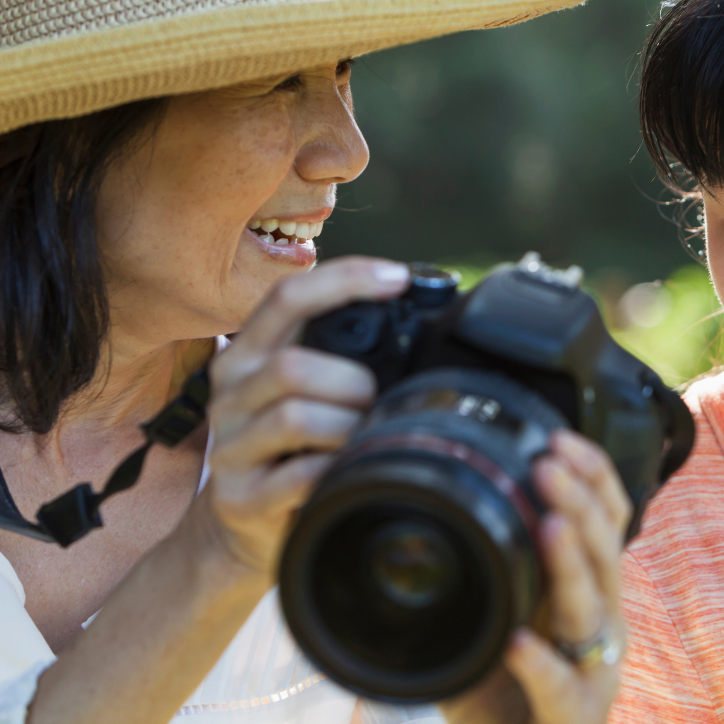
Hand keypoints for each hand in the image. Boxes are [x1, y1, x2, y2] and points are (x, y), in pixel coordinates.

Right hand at [195, 256, 410, 576]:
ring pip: (295, 416)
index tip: (398, 278)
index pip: (288, 298)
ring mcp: (230, 446)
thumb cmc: (290, 446)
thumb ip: (337, 354)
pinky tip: (345, 469)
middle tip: (376, 402)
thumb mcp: (303, 390)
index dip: (345, 280)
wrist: (241, 524)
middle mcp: (230, 393)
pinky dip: (335, 468)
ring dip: (347, 426)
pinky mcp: (239, 496)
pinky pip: (298, 474)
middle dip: (354, 382)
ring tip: (363, 436)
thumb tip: (414, 318)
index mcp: (248, 354)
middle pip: (293, 366)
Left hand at [440, 429, 631, 723]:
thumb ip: (488, 565)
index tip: (558, 438)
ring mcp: (594, 672)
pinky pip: (563, 691)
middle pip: (605, 551)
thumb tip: (437, 500)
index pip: (607, 520)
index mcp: (588, 588)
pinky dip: (542, 665)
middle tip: (549, 464)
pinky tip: (519, 641)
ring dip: (571, 564)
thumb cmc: (506, 684)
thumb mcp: (499, 611)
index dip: (592, 475)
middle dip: (580, 502)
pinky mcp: (575, 719)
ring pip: (593, 610)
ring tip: (550, 526)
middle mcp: (602, 623)